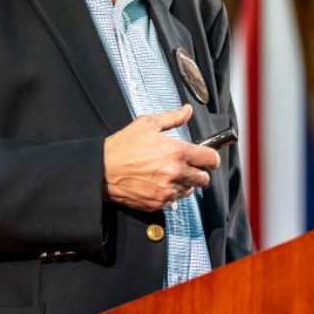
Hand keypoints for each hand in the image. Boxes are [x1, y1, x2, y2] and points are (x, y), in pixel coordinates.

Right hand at [103, 104, 220, 211]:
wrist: (101, 170)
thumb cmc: (122, 146)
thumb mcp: (147, 124)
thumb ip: (172, 118)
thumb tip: (187, 111)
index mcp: (176, 152)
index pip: (211, 159)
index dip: (211, 157)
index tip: (207, 157)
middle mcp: (175, 173)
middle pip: (204, 178)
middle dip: (198, 172)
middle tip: (187, 166)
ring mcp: (167, 191)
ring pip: (189, 190)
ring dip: (184, 183)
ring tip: (169, 174)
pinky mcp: (157, 203)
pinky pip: (174, 200)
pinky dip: (170, 193)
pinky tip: (159, 183)